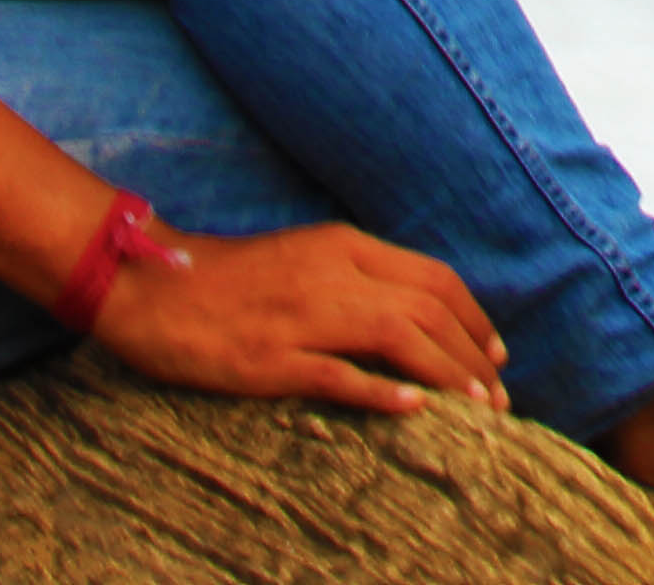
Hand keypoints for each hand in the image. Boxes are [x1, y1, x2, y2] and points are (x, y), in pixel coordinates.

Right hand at [85, 220, 513, 418]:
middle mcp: (333, 273)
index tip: (495, 353)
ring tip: (476, 408)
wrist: (155, 286)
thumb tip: (415, 310)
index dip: (475, 317)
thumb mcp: (308, 256)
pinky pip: (340, 375)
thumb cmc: (232, 277)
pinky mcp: (273, 358)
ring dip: (447, 375)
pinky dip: (382, 391)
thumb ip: (359, 276)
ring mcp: (304, 316)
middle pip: (429, 309)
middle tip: (497, 396)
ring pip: (399, 338)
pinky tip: (413, 408)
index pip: (435, 278)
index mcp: (345, 245)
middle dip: (473, 355)